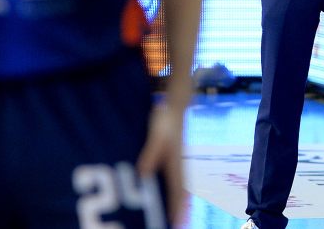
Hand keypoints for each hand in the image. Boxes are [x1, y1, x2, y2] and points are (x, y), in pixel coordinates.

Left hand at [136, 106, 186, 225]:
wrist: (174, 107)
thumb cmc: (165, 121)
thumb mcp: (156, 137)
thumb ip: (150, 154)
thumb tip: (143, 172)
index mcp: (176, 164)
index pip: (178, 191)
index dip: (176, 208)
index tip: (176, 222)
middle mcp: (179, 166)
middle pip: (181, 193)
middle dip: (180, 209)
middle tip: (178, 224)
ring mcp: (177, 163)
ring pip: (179, 187)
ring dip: (178, 202)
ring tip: (177, 216)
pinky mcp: (172, 159)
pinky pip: (175, 180)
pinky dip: (174, 191)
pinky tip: (167, 194)